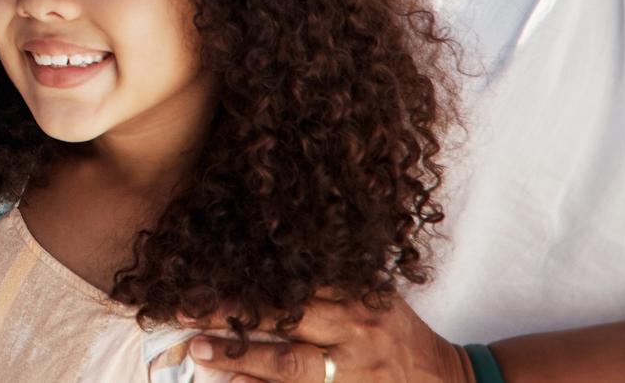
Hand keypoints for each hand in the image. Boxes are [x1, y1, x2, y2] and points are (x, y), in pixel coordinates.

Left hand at [186, 296, 471, 382]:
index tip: (202, 268)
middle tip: (179, 308)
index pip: (292, 281)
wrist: (445, 381)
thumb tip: (264, 256)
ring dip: (241, 358)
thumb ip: (328, 281)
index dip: (246, 276)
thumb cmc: (398, 332)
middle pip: (284, 319)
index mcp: (355, 298)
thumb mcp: (372, 295)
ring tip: (198, 350)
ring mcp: (352, 372)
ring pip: (290, 365)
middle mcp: (353, 333)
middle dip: (231, 312)